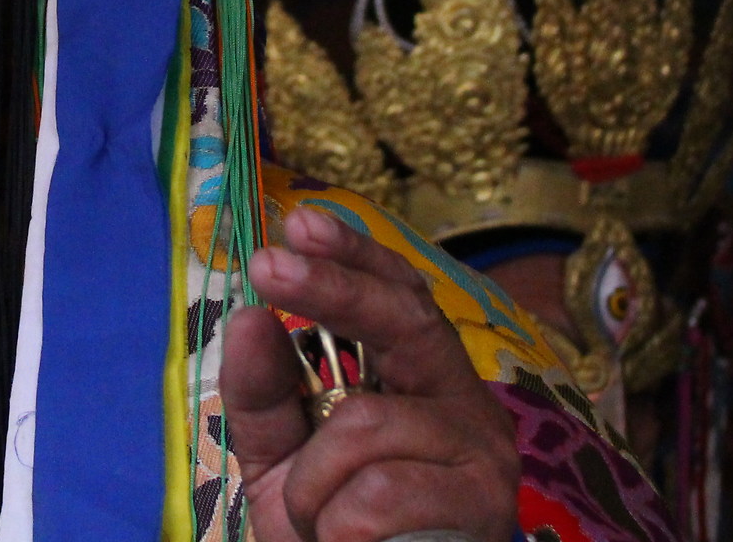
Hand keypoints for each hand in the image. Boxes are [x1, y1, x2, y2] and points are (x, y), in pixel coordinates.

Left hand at [220, 208, 520, 541]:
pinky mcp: (483, 504)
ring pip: (364, 425)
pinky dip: (335, 527)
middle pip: (404, 319)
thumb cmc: (340, 531)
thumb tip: (248, 317)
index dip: (356, 254)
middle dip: (331, 288)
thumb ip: (266, 395)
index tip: (301, 222)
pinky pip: (374, 494)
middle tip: (266, 264)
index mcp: (423, 381)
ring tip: (320, 525)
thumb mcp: (286, 459)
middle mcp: (465, 402)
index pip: (401, 295)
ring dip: (311, 483)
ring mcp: (482, 452)